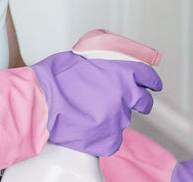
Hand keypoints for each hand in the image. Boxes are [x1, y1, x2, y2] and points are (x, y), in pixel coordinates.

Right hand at [31, 51, 161, 155]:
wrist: (40, 100)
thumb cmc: (57, 76)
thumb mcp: (86, 53)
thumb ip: (107, 60)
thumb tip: (117, 62)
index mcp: (121, 72)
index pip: (148, 77)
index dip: (151, 82)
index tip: (153, 85)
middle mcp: (124, 96)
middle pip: (144, 102)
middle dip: (139, 101)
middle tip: (123, 100)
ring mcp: (117, 119)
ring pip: (123, 119)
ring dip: (112, 115)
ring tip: (89, 110)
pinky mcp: (108, 139)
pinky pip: (112, 139)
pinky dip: (103, 134)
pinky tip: (87, 125)